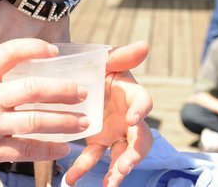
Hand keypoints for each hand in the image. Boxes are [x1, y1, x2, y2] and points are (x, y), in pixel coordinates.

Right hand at [0, 39, 86, 181]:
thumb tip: (21, 75)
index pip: (9, 53)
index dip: (34, 48)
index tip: (54, 51)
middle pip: (33, 88)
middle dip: (63, 90)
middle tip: (82, 92)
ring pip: (36, 121)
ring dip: (65, 121)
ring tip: (83, 122)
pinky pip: (27, 150)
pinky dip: (49, 149)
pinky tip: (63, 148)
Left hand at [65, 41, 153, 186]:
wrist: (78, 77)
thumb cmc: (96, 67)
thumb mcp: (105, 60)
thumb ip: (122, 56)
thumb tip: (145, 45)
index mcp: (131, 94)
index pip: (143, 102)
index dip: (140, 111)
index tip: (131, 120)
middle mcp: (128, 116)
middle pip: (139, 138)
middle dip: (134, 153)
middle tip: (125, 165)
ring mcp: (114, 132)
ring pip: (121, 154)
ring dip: (117, 170)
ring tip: (109, 183)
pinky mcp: (98, 142)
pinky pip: (93, 158)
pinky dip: (84, 169)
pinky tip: (72, 179)